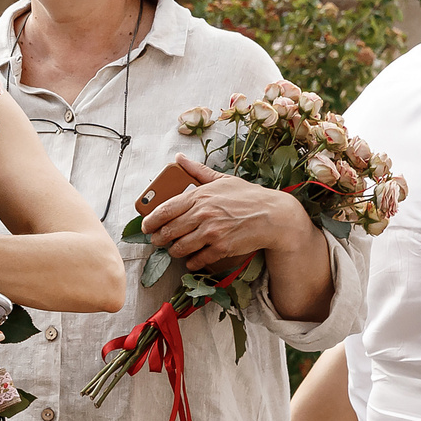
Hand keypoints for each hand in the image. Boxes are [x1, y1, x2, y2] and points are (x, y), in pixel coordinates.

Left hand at [142, 156, 296, 271]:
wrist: (274, 216)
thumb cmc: (248, 197)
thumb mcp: (222, 179)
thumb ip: (197, 171)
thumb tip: (179, 158)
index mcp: (200, 196)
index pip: (164, 209)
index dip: (150, 221)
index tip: (146, 227)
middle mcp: (203, 214)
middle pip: (168, 231)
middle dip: (158, 239)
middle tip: (158, 241)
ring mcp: (212, 232)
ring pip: (178, 248)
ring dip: (173, 251)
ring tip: (175, 249)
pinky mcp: (221, 248)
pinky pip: (196, 260)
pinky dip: (191, 262)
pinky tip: (192, 259)